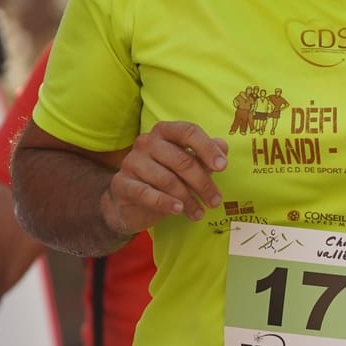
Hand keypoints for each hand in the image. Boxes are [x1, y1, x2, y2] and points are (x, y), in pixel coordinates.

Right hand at [104, 120, 228, 235]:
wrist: (129, 202)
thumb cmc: (163, 178)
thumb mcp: (187, 166)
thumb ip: (203, 156)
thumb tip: (223, 146)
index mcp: (164, 132)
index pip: (188, 132)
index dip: (207, 148)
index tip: (222, 167)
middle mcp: (146, 142)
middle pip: (182, 160)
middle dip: (203, 183)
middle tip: (215, 201)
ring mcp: (131, 162)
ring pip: (168, 180)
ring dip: (188, 199)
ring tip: (199, 213)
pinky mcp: (122, 183)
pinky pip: (147, 193)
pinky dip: (166, 203)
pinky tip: (179, 210)